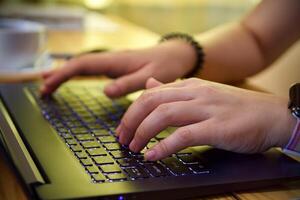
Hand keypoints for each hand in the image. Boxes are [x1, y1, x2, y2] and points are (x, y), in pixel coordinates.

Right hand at [40, 40, 195, 97]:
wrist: (175, 56)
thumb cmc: (165, 66)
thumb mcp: (150, 77)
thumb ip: (129, 84)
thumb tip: (106, 91)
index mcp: (116, 61)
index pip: (83, 65)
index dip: (64, 74)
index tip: (49, 85)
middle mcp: (111, 60)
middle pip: (79, 65)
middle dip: (59, 75)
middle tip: (43, 88)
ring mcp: (113, 63)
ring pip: (84, 66)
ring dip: (66, 74)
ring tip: (49, 84)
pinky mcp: (116, 67)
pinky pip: (92, 70)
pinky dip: (78, 75)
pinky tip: (73, 80)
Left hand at [116, 78, 295, 160]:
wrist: (272, 115)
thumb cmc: (237, 108)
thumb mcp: (203, 93)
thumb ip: (174, 91)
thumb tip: (150, 86)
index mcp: (190, 86)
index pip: (150, 93)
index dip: (132, 111)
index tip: (123, 127)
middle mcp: (195, 94)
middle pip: (151, 102)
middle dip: (131, 120)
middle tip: (123, 138)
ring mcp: (206, 109)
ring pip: (163, 115)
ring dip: (143, 132)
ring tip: (134, 147)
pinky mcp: (217, 127)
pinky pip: (183, 135)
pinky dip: (164, 146)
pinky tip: (153, 155)